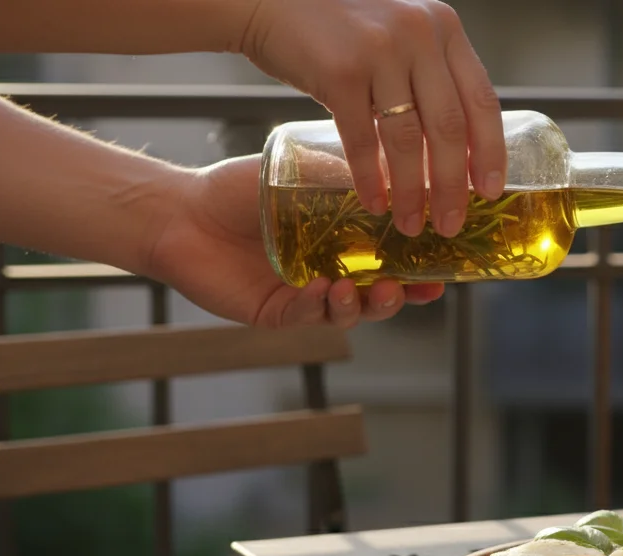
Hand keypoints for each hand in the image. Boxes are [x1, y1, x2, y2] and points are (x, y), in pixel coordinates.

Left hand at [150, 156, 443, 327]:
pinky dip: (318, 307)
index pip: (392, 265)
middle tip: (411, 290)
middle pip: (378, 297)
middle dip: (399, 297)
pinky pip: (305, 318)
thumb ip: (350, 179)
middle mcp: (329, 276)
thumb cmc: (240, 190)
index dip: (419, 272)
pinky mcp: (274, 313)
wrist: (181, 211)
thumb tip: (406, 170)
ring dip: (361, 307)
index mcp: (343, 247)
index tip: (441, 272)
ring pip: (346, 314)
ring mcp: (304, 298)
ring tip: (360, 290)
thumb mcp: (305, 175)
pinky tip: (323, 291)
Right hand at [235, 0, 506, 239]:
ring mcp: (381, 51)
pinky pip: (362, 139)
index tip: (492, 191)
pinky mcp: (340, 71)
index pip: (482, 100)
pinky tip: (374, 203)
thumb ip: (429, 76)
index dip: (491, 152)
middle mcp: (419, 35)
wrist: (271, 1)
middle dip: (453, 186)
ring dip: (412, 191)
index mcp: (444, 29)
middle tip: (452, 224)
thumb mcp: (401, 37)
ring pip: (409, 139)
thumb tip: (458, 152)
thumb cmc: (338, 29)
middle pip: (450, 127)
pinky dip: (369, 179)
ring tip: (411, 225)